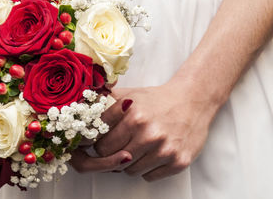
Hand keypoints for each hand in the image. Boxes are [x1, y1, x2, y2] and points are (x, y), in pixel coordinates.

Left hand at [70, 74, 222, 180]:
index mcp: (133, 116)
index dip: (98, 144)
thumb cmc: (157, 99)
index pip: (100, 144)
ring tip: (137, 147)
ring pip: (130, 171)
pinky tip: (151, 153)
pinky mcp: (178, 162)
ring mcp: (164, 150)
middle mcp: (149, 134)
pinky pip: (149, 177)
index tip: (101, 141)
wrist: (193, 100)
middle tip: (118, 145)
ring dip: (129, 163)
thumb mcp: (130, 94)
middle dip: (110, 154)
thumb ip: (104, 102)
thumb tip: (80, 109)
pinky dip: (147, 168)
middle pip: (112, 159)